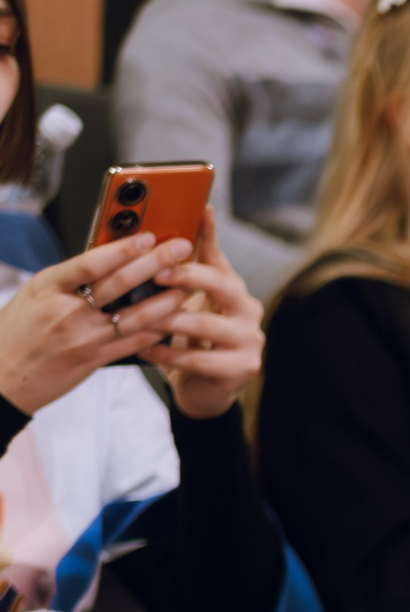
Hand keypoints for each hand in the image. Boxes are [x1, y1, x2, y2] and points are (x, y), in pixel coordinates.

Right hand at [0, 233, 194, 414]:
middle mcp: (68, 311)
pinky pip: (135, 343)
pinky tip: (175, 320)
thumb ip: (69, 279)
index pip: (91, 263)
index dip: (123, 249)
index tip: (147, 236)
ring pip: (136, 316)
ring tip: (189, 286)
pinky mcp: (97, 359)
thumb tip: (107, 258)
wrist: (3, 376)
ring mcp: (85, 338)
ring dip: (168, 300)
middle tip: (180, 249)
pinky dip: (158, 331)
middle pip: (119, 284)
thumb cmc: (17, 330)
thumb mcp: (35, 294)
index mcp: (48, 287)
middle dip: (155, 264)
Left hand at [136, 216, 264, 420]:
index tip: (200, 208)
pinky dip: (167, 354)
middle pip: (219, 284)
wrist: (206, 389)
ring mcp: (250, 339)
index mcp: (232, 290)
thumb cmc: (191, 342)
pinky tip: (145, 350)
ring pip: (204, 323)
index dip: (210, 232)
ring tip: (139, 319)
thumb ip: (176, 280)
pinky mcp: (243, 366)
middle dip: (185, 276)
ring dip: (166, 320)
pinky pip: (199, 358)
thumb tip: (147, 243)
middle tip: (154, 274)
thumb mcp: (186, 306)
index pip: (219, 255)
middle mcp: (248, 309)